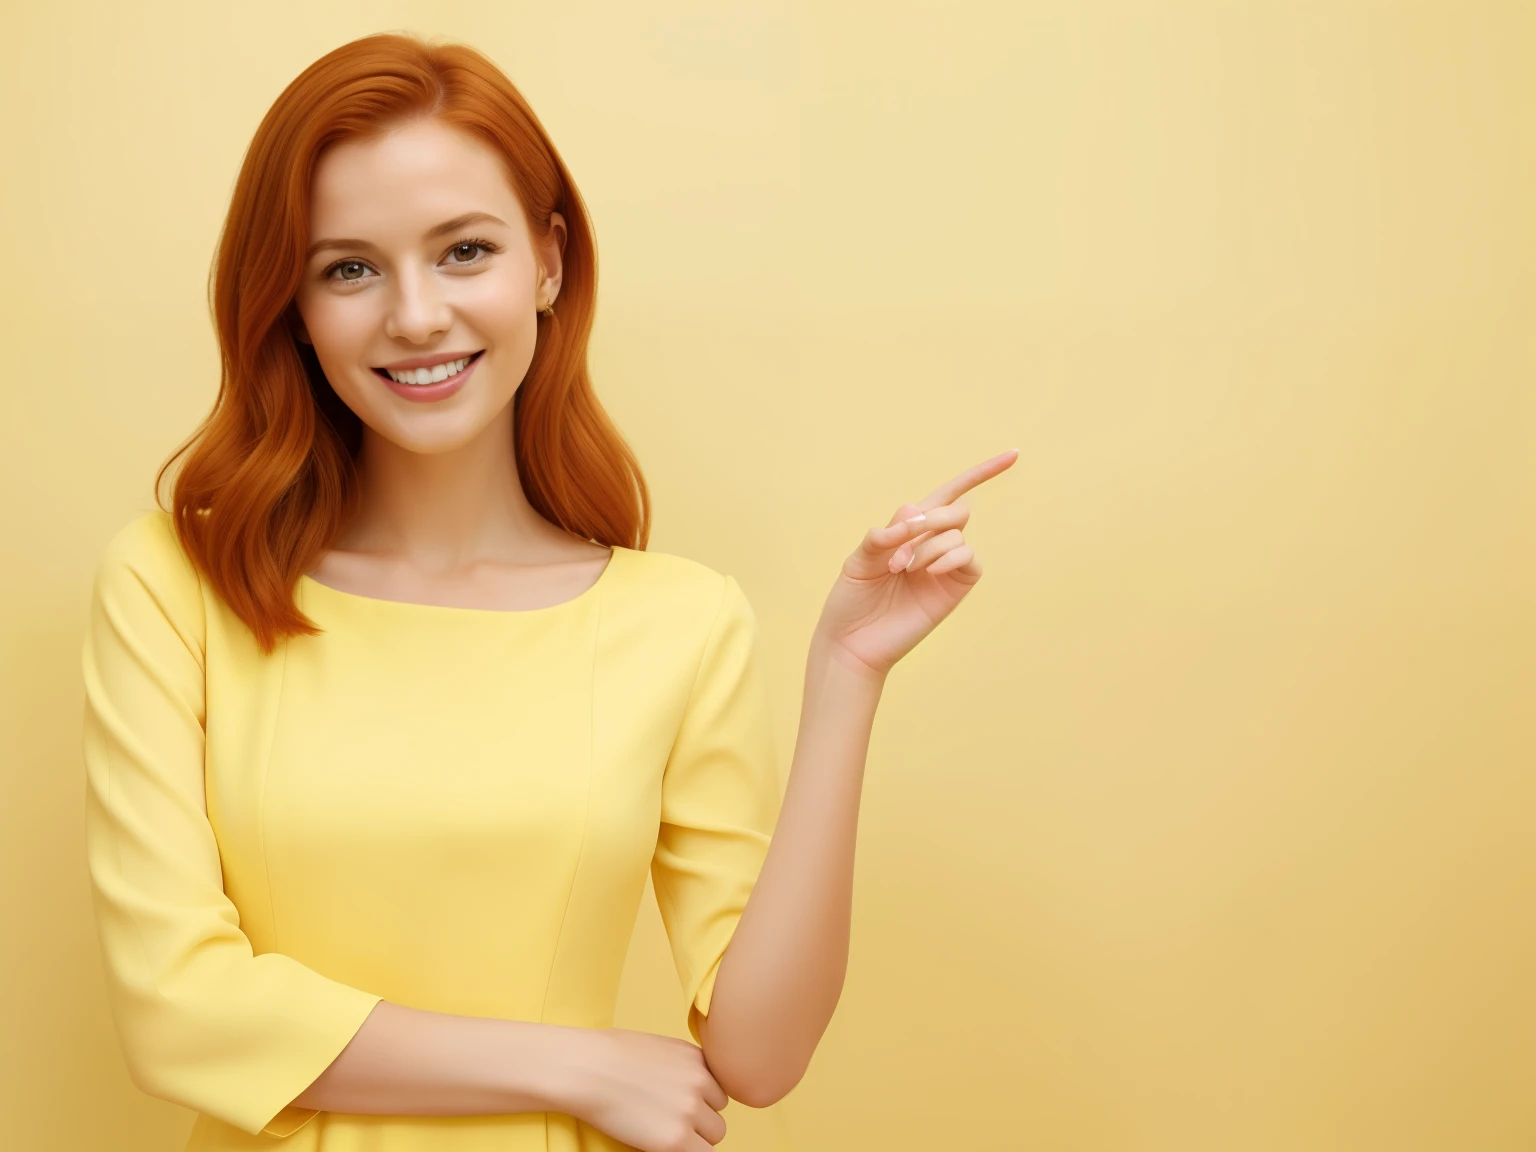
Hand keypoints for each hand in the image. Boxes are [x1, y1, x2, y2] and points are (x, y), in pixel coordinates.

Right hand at [568, 1026, 729, 1150]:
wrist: (586, 1070)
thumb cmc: (608, 1055)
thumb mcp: (658, 1048)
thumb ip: (682, 1065)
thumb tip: (689, 1085)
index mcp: (696, 1058)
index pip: (717, 1088)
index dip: (700, 1099)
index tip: (679, 1104)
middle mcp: (700, 1082)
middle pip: (718, 1113)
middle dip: (700, 1120)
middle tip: (669, 1120)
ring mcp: (689, 1112)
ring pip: (714, 1135)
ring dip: (695, 1138)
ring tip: (665, 1132)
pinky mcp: (675, 1140)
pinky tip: (664, 1145)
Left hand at [812, 448, 1017, 679]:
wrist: (852, 643)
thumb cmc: (852, 601)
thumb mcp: (858, 559)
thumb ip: (883, 535)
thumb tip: (913, 518)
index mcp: (909, 530)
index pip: (948, 494)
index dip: (980, 473)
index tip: (1013, 455)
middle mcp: (932, 544)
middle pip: (956, 509)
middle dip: (931, 520)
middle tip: (897, 551)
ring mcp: (945, 567)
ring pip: (956, 533)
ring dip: (927, 546)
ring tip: (901, 570)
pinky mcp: (954, 588)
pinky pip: (969, 558)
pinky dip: (950, 557)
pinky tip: (927, 571)